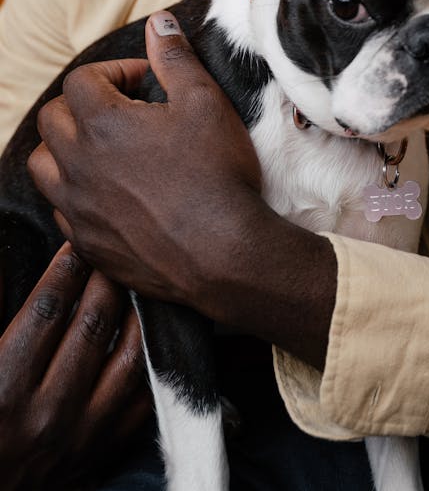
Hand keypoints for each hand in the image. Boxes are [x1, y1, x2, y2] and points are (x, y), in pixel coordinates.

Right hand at [0, 243, 148, 490]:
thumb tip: (4, 263)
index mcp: (4, 389)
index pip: (47, 310)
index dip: (65, 268)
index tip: (75, 241)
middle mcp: (47, 413)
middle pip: (93, 324)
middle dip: (106, 277)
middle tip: (113, 249)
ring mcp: (82, 435)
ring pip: (128, 356)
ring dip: (136, 311)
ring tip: (138, 280)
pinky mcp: (104, 450)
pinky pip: (144, 394)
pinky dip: (150, 357)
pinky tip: (150, 328)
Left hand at [29, 11, 335, 369]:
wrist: (223, 252)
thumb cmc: (216, 174)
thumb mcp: (205, 101)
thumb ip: (175, 58)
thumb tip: (160, 23)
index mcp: (101, 124)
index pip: (81, 79)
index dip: (114, 71)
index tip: (144, 81)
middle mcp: (77, 164)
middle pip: (52, 118)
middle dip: (84, 104)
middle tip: (124, 110)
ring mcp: (77, 207)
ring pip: (43, 165)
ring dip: (66, 148)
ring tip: (105, 150)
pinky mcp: (87, 242)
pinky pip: (61, 209)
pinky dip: (76, 193)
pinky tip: (111, 193)